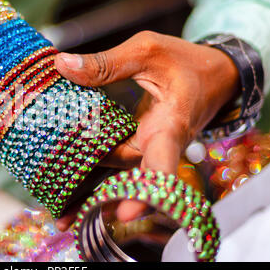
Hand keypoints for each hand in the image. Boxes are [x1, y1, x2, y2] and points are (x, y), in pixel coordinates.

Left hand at [55, 31, 239, 230]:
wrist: (211, 76)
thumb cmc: (186, 62)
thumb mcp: (147, 52)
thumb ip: (106, 63)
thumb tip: (63, 65)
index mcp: (170, 125)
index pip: (162, 163)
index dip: (146, 188)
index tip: (126, 213)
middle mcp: (158, 146)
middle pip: (132, 181)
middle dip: (102, 199)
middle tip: (63, 217)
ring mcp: (147, 149)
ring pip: (119, 175)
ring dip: (90, 188)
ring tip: (58, 212)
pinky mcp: (136, 146)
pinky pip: (114, 162)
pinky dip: (92, 168)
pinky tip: (66, 178)